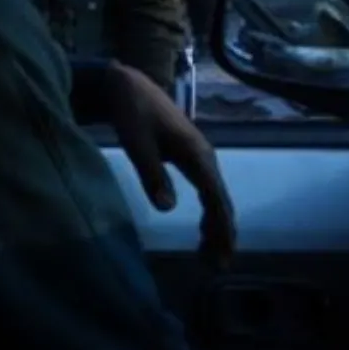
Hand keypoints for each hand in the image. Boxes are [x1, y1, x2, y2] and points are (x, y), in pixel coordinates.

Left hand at [101, 62, 234, 267]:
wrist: (126, 85)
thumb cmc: (131, 112)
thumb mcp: (137, 144)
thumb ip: (151, 174)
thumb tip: (168, 208)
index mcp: (196, 154)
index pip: (215, 198)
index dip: (220, 227)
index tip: (221, 253)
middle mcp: (204, 156)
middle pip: (221, 201)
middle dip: (222, 233)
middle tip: (218, 265)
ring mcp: (198, 156)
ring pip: (215, 197)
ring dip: (216, 225)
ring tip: (212, 255)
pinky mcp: (187, 157)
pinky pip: (205, 189)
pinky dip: (208, 211)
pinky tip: (204, 228)